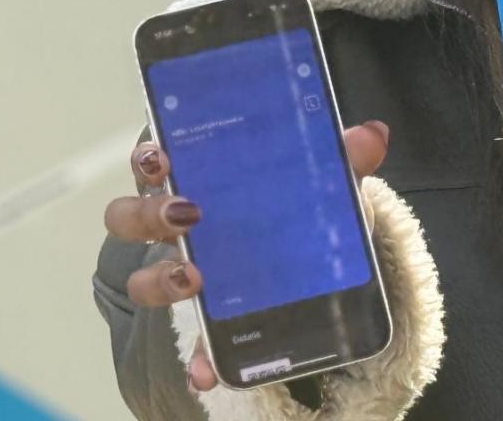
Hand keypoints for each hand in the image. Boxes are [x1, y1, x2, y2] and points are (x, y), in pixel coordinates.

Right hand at [101, 121, 389, 392]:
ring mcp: (185, 274)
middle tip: (186, 214)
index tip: (162, 156)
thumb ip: (339, 158)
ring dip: (159, 279)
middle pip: (130, 216)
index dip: (147, 156)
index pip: (154, 160)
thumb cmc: (293, 209)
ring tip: (191, 280)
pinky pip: (194, 342)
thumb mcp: (318, 183)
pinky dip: (200, 356)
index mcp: (197, 181)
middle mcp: (178, 226)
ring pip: (142, 279)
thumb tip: (372, 135)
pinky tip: (209, 368)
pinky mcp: (209, 321)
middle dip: (146, 214)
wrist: (311, 266)